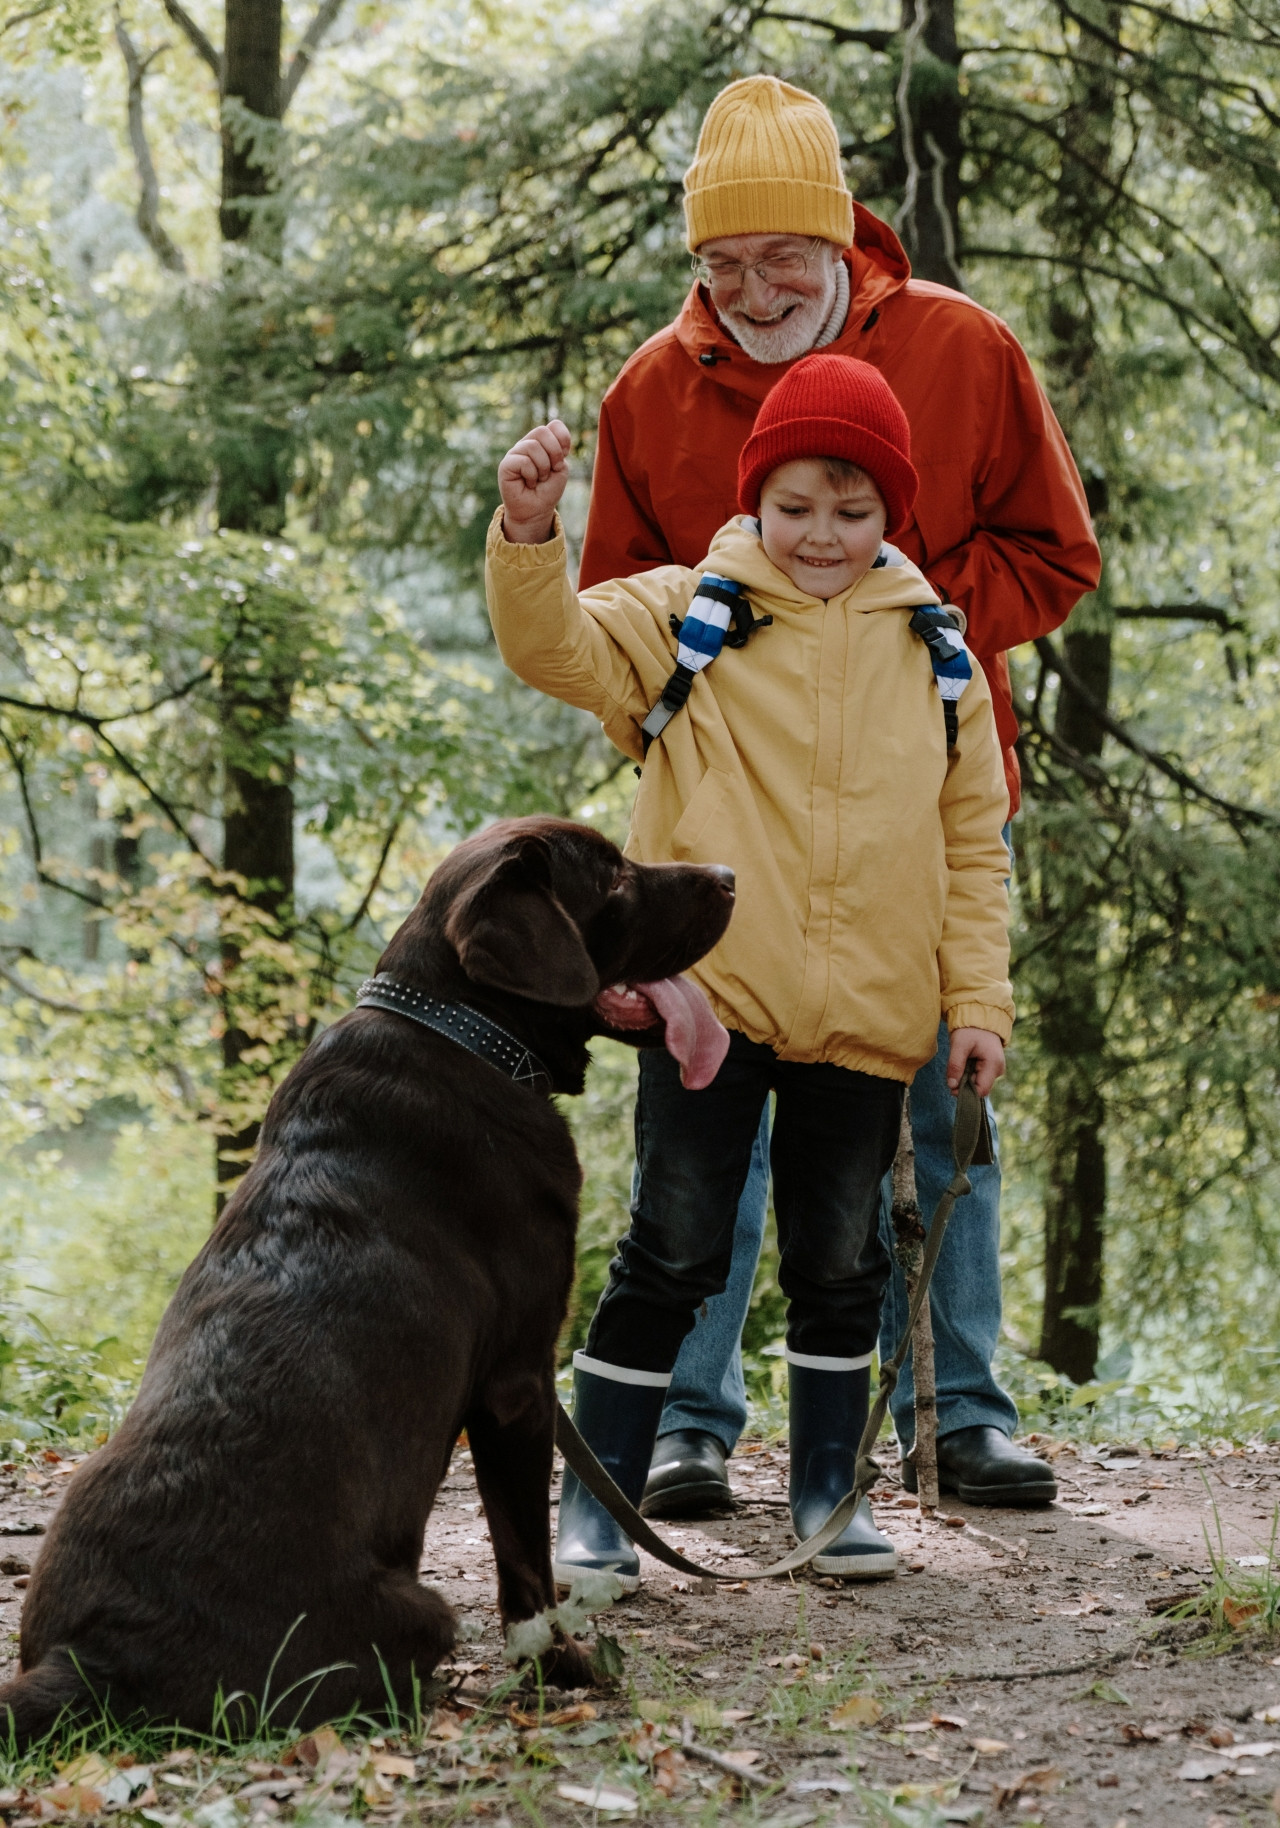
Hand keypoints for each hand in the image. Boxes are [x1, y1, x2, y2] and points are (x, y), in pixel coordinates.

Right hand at [498, 420, 571, 543]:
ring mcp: (515, 453)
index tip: (563, 458)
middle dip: (554, 453)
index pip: (554, 426)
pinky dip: (532, 475)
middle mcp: (526, 444)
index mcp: (541, 443)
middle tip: (552, 470)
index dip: (563, 439)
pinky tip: (529, 483)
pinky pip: (523, 461)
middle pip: (542, 431)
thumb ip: (559, 449)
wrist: (536, 511)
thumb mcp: (560, 468)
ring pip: (533, 446)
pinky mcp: (505, 465)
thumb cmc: (547, 490)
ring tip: (539, 479)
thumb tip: (549, 433)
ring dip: (542, 467)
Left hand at [946, 1027, 1005, 1098]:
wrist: (979, 1019)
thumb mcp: (959, 1045)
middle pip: (979, 1088)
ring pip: (978, 1083)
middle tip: (953, 1072)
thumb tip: (951, 1086)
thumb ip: (955, 1066)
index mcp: (993, 1064)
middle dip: (964, 1084)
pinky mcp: (991, 1068)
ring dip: (965, 1078)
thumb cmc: (970, 1030)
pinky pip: (978, 1077)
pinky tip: (965, 1063)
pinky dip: (969, 1074)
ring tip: (960, 1063)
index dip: (966, 1092)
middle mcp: (998, 1070)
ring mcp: (996, 1069)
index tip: (952, 1087)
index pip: (981, 1090)